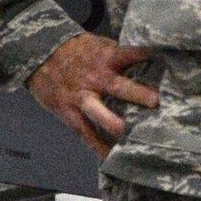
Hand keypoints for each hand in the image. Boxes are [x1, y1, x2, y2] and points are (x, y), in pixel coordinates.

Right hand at [26, 31, 159, 158]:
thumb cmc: (76, 51)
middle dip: (136, 93)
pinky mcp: (68, 111)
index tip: (162, 60)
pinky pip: (84, 131)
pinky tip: (111, 156)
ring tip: (130, 136)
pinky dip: (97, 145)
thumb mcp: (96, 45)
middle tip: (155, 101)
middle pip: (117, 86)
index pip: (128, 54)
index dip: (144, 56)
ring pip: (98, 111)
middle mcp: (94, 77)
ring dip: (114, 123)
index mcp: (104, 57)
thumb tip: (151, 61)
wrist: (38, 54)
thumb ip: (119, 55)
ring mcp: (80, 96)